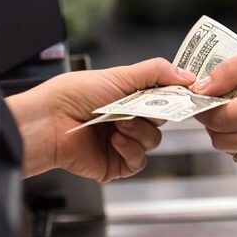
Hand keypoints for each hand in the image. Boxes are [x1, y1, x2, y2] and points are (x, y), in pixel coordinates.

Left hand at [7, 58, 195, 181]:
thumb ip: (155, 72)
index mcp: (125, 96)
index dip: (174, 96)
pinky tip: (116, 140)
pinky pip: (138, 161)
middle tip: (143, 106)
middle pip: (161, 119)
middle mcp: (124, 119)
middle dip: (155, 112)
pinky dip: (131, 150)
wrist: (48, 122)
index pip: (161, 96)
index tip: (188, 93)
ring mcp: (120, 142)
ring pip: (152, 140)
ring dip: (139, 131)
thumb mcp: (118, 75)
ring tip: (119, 123)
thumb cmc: (72, 95)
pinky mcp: (114, 164)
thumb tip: (187, 75)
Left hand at [192, 43, 236, 163]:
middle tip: (216, 100)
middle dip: (210, 119)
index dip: (203, 106)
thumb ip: (232, 69)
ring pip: (230, 148)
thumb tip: (202, 87)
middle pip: (220, 138)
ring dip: (223, 130)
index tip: (201, 93)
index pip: (220, 118)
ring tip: (236, 107)